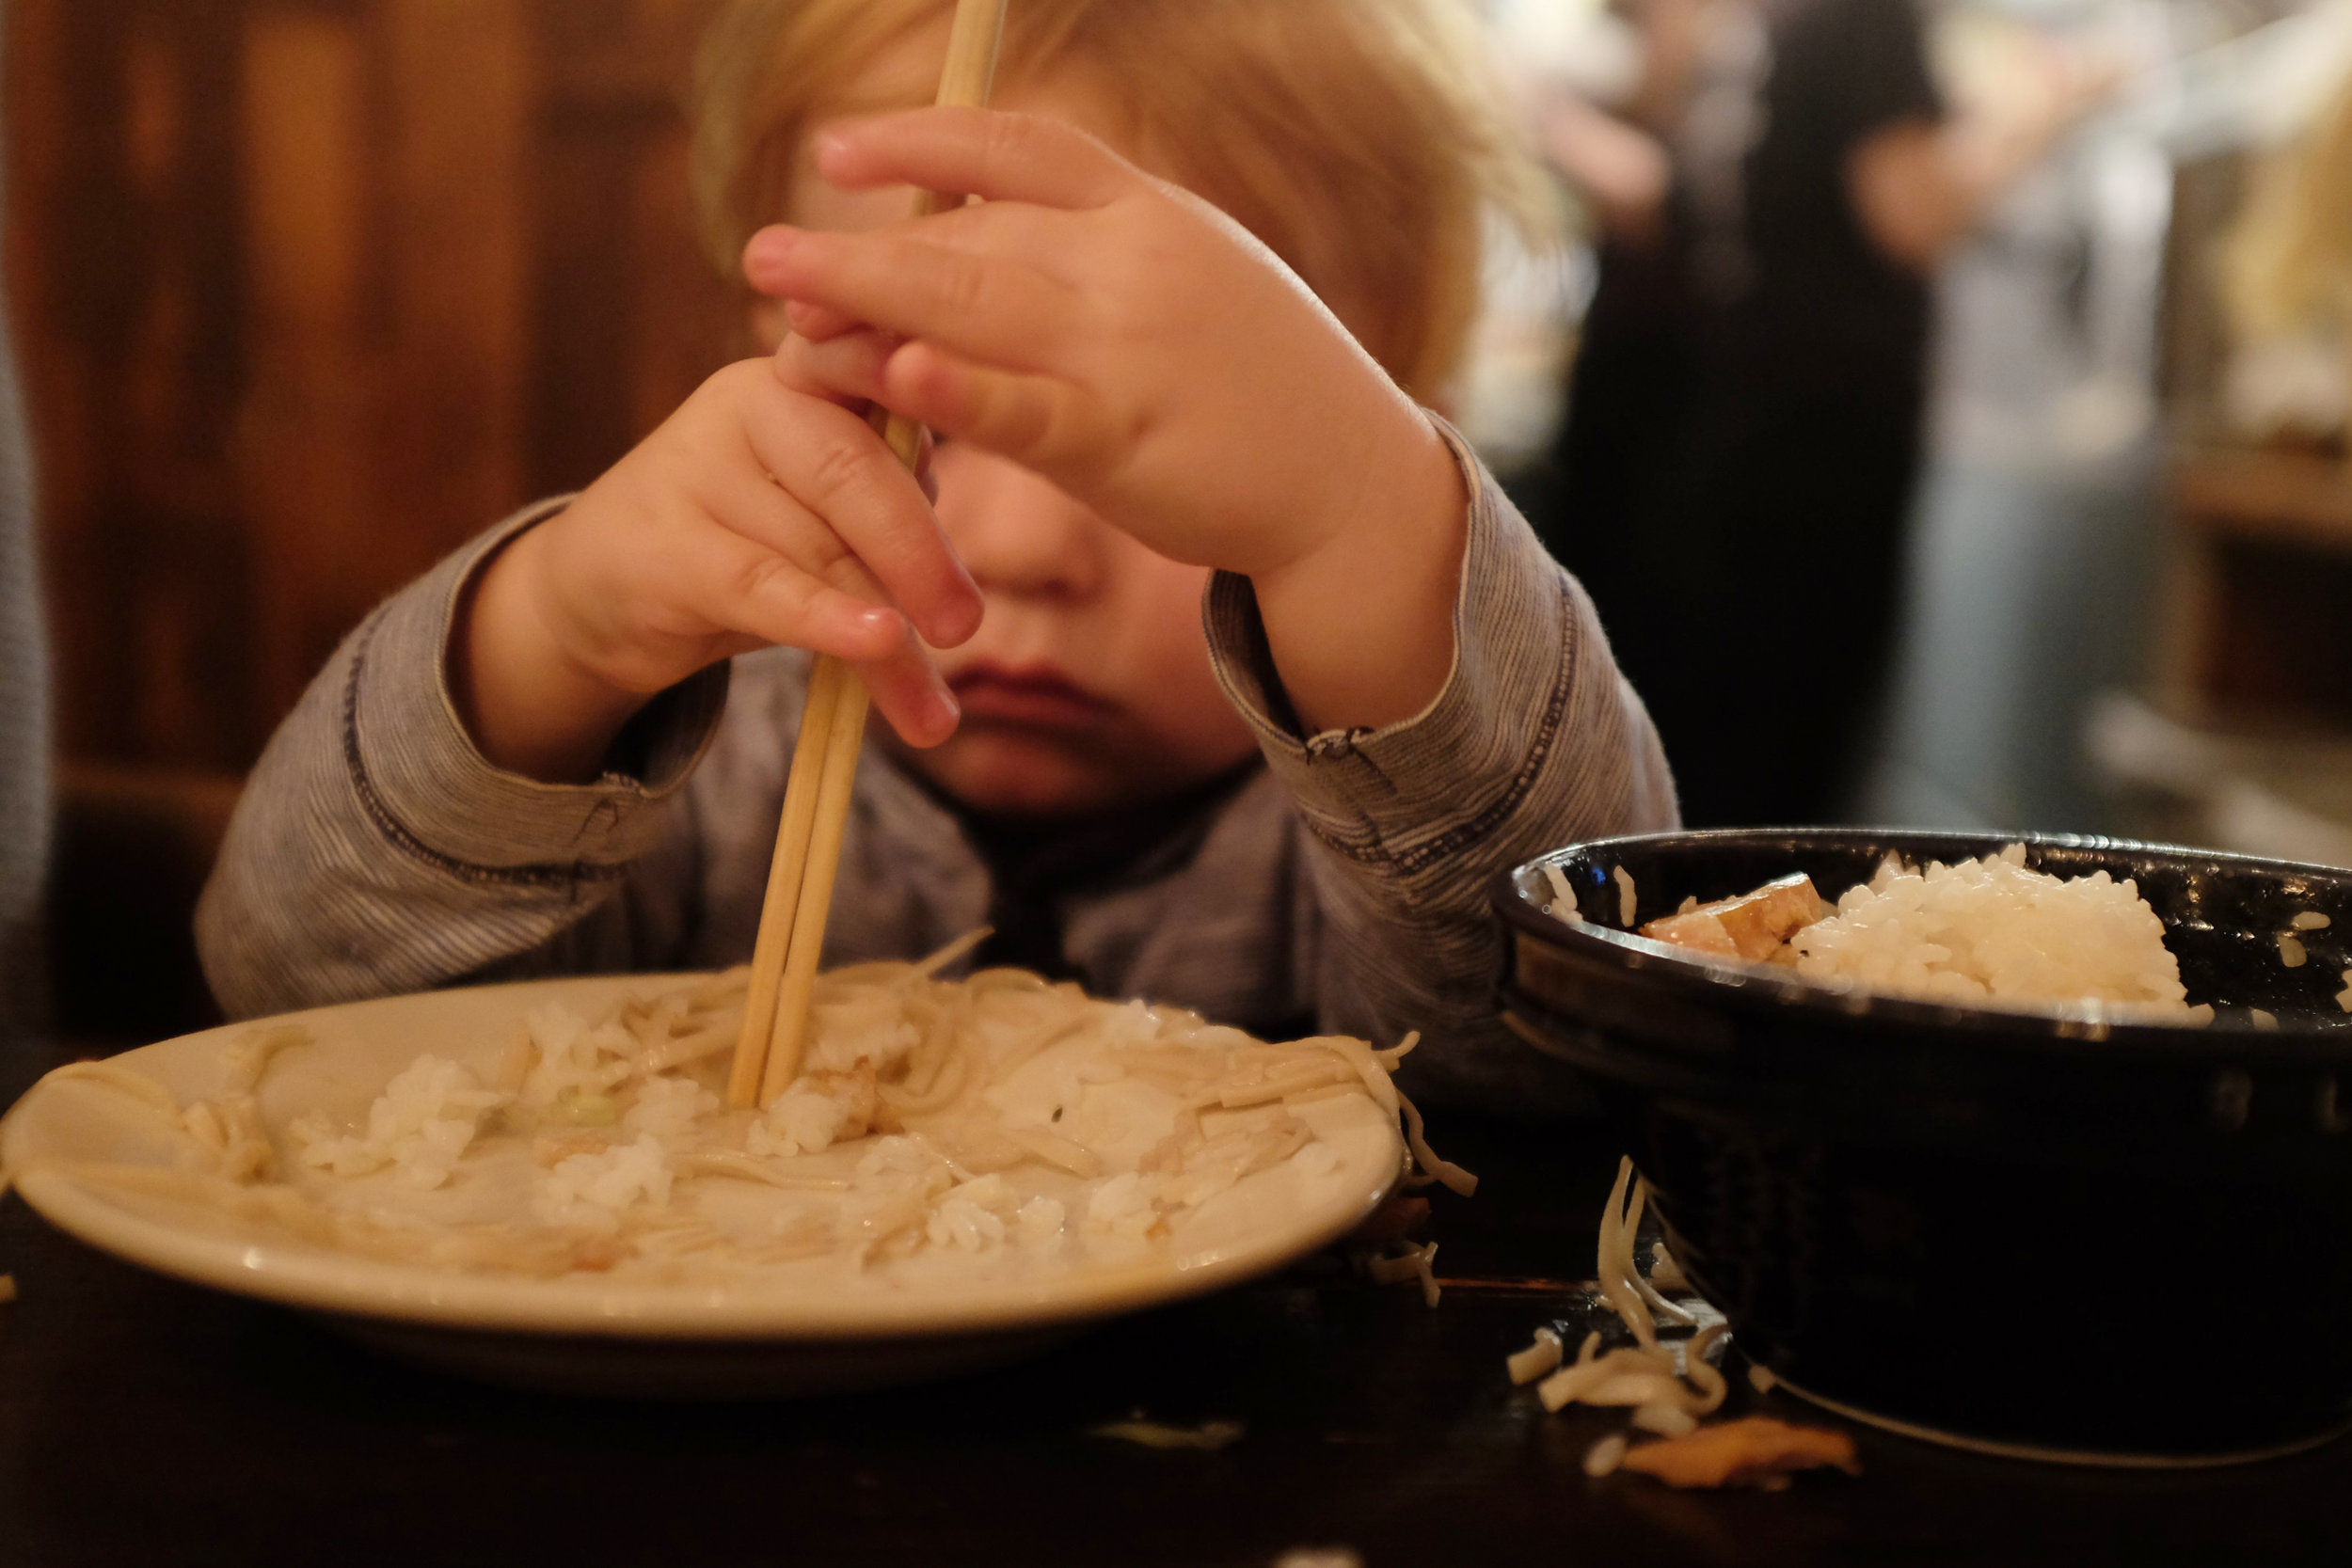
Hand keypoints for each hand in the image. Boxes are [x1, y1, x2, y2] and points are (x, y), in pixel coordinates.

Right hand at [453, 357, 982, 781]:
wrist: (601, 587)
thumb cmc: (745, 539)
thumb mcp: (827, 512)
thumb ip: (896, 509)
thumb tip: (970, 577)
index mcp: (811, 375)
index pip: (885, 363)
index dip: (932, 374)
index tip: (991, 388)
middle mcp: (754, 400)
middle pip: (857, 469)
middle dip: (920, 553)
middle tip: (967, 627)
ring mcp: (700, 465)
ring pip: (822, 550)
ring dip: (887, 642)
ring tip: (931, 714)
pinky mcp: (667, 544)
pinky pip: (765, 584)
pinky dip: (827, 621)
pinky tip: (878, 647)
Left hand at [744, 107, 1466, 731]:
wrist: (1351, 480)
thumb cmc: (1262, 384)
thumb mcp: (1193, 278)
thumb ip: (1098, 251)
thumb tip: (989, 236)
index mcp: (1149, 210)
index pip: (1016, 148)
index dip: (918, 142)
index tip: (835, 151)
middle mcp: (1132, 260)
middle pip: (969, 232)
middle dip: (858, 247)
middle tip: (763, 258)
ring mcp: (1127, 347)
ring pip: (973, 306)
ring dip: (866, 303)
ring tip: (785, 313)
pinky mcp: (1124, 438)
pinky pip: (1022, 408)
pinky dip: (955, 390)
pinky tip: (894, 373)